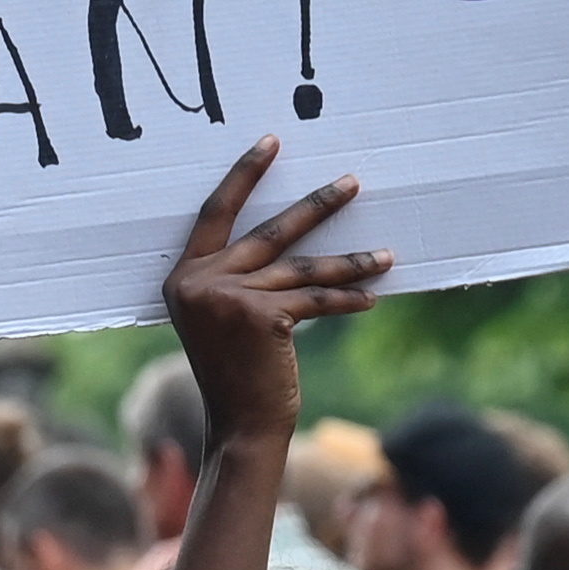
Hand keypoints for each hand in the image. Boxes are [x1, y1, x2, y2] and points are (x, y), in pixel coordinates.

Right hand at [159, 139, 387, 451]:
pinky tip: (372, 295)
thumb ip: (236, 281)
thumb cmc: (236, 376)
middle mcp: (200, 282)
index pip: (215, 212)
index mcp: (183, 278)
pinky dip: (347, 298)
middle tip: (352, 183)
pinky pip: (316, 300)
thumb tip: (289, 246)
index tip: (272, 142)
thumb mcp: (221, 321)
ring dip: (349, 259)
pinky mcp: (262, 316)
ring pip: (302, 268)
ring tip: (385, 253)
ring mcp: (229, 297)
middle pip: (269, 231)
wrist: (240, 427)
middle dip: (317, 206)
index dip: (244, 175)